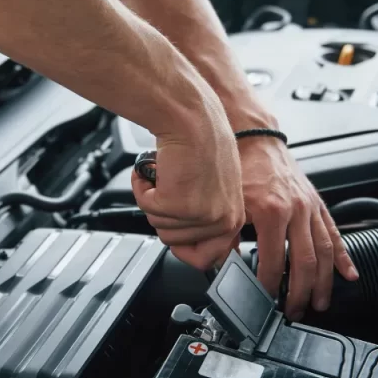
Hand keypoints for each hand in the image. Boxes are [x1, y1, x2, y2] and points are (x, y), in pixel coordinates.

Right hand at [131, 114, 245, 269]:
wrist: (191, 117)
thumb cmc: (201, 143)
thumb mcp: (214, 190)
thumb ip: (207, 219)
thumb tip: (191, 246)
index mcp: (234, 219)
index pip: (207, 259)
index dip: (184, 247)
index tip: (175, 232)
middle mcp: (222, 221)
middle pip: (174, 243)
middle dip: (164, 216)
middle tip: (172, 188)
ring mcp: (201, 215)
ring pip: (159, 226)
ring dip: (154, 199)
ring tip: (167, 175)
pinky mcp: (177, 204)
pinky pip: (146, 208)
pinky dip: (143, 188)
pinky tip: (156, 170)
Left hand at [238, 136, 357, 319]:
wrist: (255, 137)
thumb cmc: (240, 166)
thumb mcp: (229, 203)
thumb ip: (226, 236)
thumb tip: (220, 264)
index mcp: (272, 212)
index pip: (274, 261)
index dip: (270, 285)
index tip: (264, 300)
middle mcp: (296, 210)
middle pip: (305, 263)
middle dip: (301, 292)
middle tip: (295, 311)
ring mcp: (310, 207)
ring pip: (324, 252)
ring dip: (324, 282)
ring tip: (321, 303)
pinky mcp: (318, 203)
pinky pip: (334, 233)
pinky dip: (343, 256)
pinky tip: (349, 274)